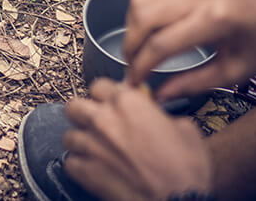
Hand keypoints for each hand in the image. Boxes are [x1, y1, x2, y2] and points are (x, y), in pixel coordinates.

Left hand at [64, 79, 212, 200]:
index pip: (100, 85)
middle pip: (75, 106)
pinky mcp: (85, 170)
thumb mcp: (186, 130)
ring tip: (94, 149)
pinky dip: (79, 166)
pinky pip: (69, 161)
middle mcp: (104, 119)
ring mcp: (91, 144)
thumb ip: (161, 114)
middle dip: (84, 113)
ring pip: (68, 134)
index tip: (111, 104)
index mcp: (128, 103)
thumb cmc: (186, 171)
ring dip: (80, 141)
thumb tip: (154, 115)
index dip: (107, 95)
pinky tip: (93, 168)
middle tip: (97, 124)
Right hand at [123, 0, 255, 99]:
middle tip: (131, 65)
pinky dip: (143, 11)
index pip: (162, 43)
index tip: (134, 81)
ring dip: (132, 25)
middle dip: (130, 44)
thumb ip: (194, 83)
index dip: (141, 65)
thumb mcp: (236, 71)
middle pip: (144, 16)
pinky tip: (149, 29)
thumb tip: (159, 95)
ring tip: (138, 47)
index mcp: (216, 19)